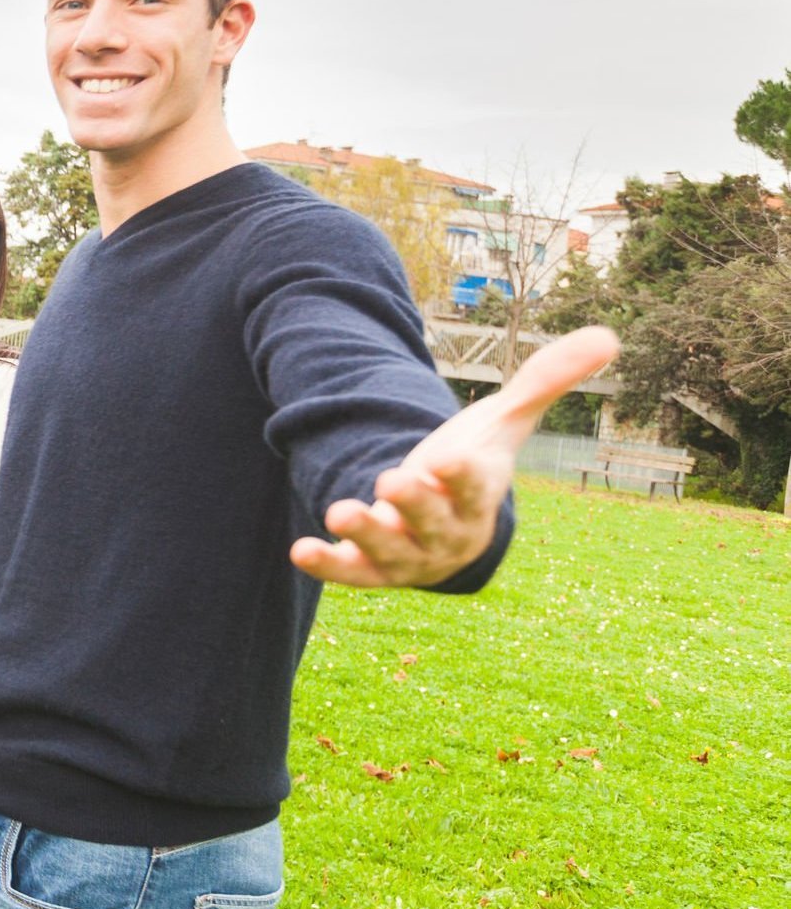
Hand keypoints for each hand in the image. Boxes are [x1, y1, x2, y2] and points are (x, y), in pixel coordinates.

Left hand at [292, 326, 619, 587]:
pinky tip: (301, 549)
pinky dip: (329, 565)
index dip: (464, 477)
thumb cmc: (473, 464)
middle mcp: (445, 532)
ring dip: (364, 534)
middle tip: (390, 480)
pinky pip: (351, 573)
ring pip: (389, 552)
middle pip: (432, 523)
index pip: (476, 488)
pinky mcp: (371, 568)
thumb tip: (608, 335)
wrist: (443, 523)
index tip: (449, 459)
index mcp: (477, 496)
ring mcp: (408, 554)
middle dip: (413, 505)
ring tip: (338, 511)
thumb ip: (545, 381)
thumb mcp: (503, 421)